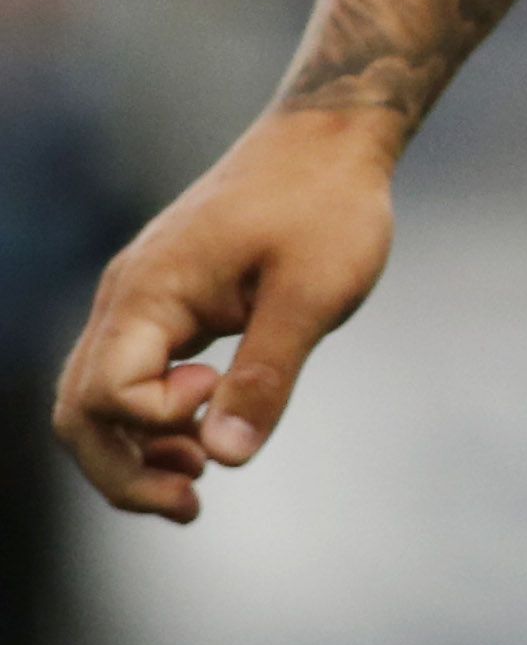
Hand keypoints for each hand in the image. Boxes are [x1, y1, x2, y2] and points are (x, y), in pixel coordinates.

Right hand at [55, 106, 400, 522]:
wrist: (330, 138)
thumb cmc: (328, 204)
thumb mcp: (314, 291)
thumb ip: (268, 374)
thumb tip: (226, 459)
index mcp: (150, 292)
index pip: (107, 392)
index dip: (157, 420)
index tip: (218, 391)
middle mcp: (126, 298)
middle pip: (79, 412)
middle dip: (123, 471)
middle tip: (191, 506)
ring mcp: (140, 300)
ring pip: (95, 400)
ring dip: (134, 453)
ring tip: (198, 481)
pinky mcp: (166, 303)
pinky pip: (128, 377)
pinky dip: (152, 420)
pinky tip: (204, 437)